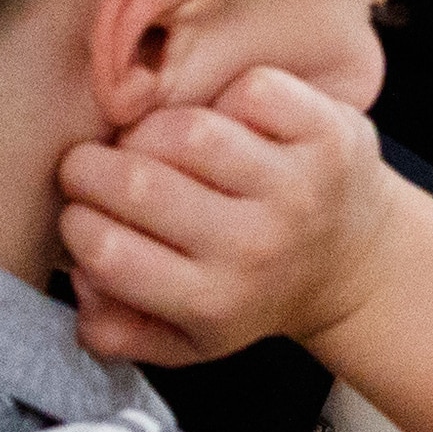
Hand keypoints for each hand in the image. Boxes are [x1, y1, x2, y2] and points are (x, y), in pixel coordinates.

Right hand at [56, 67, 407, 363]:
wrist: (356, 265)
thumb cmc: (252, 292)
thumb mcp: (186, 339)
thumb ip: (117, 329)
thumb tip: (78, 283)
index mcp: (213, 300)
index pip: (108, 252)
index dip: (76, 220)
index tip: (80, 211)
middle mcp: (255, 246)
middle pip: (139, 185)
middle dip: (91, 167)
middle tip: (93, 167)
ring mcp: (296, 188)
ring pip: (191, 132)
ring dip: (152, 129)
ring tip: (150, 143)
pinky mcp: (330, 138)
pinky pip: (254, 92)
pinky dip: (227, 96)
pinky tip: (221, 121)